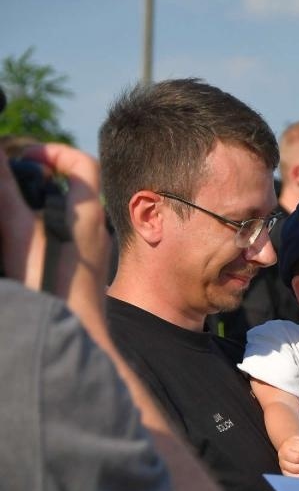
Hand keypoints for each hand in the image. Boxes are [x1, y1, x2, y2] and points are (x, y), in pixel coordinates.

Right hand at [1, 141, 110, 346]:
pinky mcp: (83, 280)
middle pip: (71, 192)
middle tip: (11, 185)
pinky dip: (43, 239)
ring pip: (66, 221)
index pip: (81, 164)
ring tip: (11, 219)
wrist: (73, 338)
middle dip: (39, 182)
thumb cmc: (50, 286)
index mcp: (87, 215)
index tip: (28, 157)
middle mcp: (96, 234)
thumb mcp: (19, 229)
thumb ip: (6, 189)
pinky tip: (21, 251)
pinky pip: (66, 247)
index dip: (54, 152)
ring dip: (38, 212)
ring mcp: (92, 259)